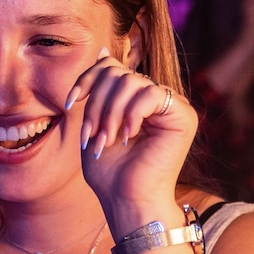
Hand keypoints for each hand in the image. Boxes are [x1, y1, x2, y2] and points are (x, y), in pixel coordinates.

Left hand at [65, 48, 196, 222]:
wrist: (128, 202)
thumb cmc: (111, 174)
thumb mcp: (95, 124)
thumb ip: (99, 90)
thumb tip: (103, 52)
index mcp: (136, 100)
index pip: (112, 68)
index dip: (87, 80)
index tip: (70, 104)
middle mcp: (156, 99)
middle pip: (118, 73)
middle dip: (97, 103)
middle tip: (93, 135)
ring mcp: (171, 106)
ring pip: (130, 82)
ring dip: (110, 113)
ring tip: (107, 140)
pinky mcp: (183, 116)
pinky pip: (150, 94)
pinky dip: (131, 115)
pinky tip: (128, 137)